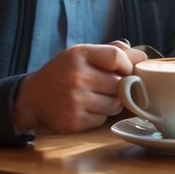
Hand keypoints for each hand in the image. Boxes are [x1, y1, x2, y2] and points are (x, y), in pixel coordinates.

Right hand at [13, 42, 146, 133]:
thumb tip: (141, 57)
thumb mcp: (82, 54)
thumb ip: (111, 51)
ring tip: (96, 97)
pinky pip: (103, 120)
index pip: (116, 57)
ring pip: (115, 104)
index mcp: (79, 54)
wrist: (32, 98)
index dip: (127, 65)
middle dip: (119, 86)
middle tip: (108, 86)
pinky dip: (99, 116)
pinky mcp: (74, 122)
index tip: (125, 70)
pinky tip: (86, 108)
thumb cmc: (64, 73)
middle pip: (119, 84)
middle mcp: (76, 77)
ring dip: (111, 102)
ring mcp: (75, 101)